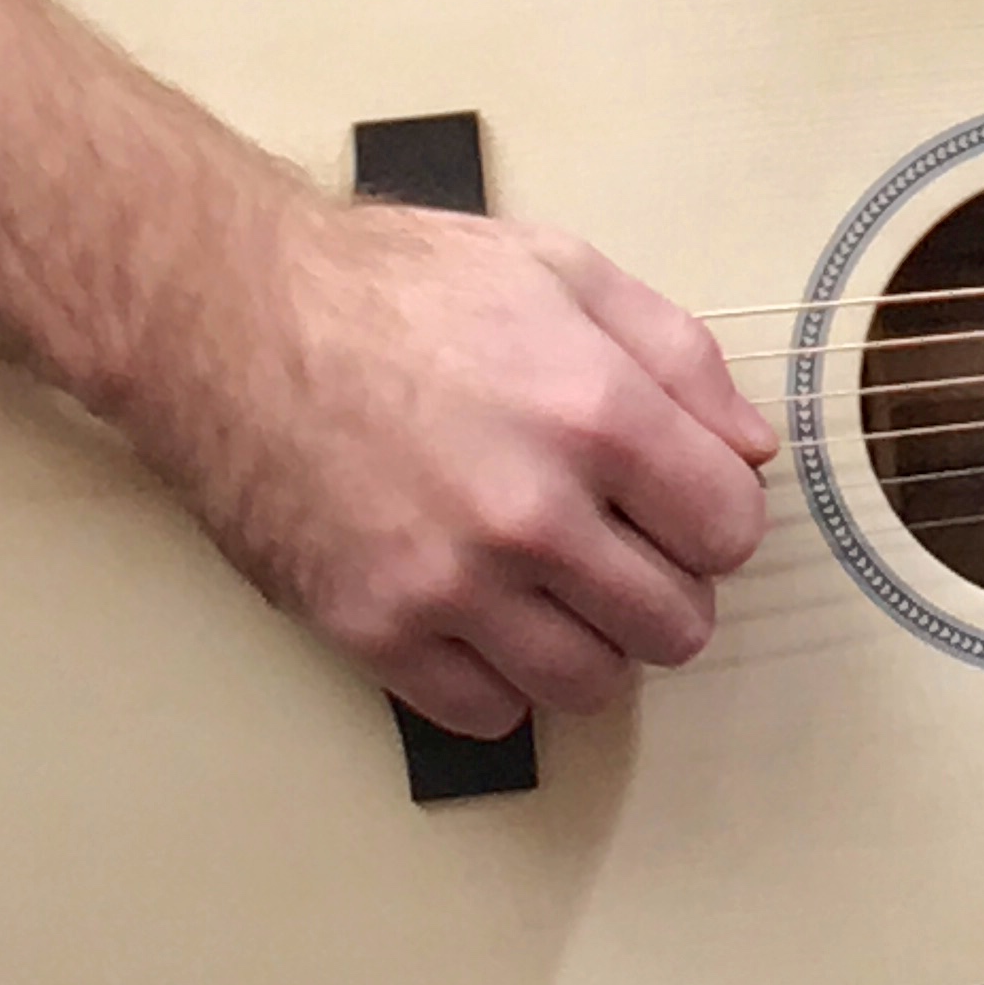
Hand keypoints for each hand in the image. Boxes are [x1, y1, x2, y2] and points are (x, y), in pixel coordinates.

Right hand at [124, 195, 776, 735]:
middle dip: (666, 589)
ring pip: (590, 683)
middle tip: (624, 551)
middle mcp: (533, 512)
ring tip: (560, 589)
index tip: (683, 506)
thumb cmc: (397, 285)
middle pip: (676, 623)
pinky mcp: (375, 630)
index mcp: (597, 413)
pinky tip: (486, 618)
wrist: (232, 318)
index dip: (717, 518)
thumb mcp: (565, 271)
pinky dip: (502, 681)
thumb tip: (751, 449)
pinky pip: (488, 713)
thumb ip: (679, 358)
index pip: (730, 531)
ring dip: (594, 645)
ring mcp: (451, 583)